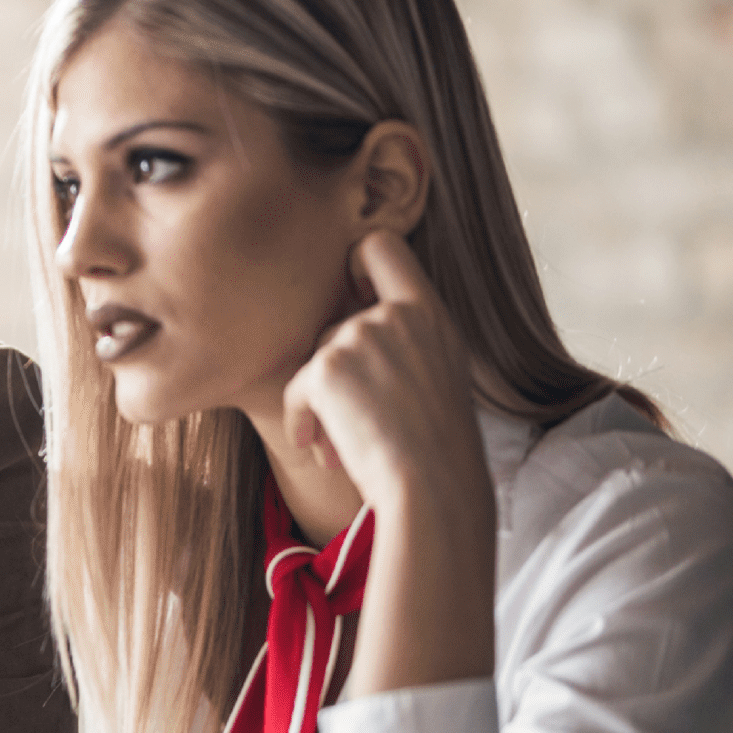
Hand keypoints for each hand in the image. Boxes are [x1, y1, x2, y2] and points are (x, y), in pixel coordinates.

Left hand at [280, 230, 489, 521]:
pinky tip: (318, 448)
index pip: (382, 246)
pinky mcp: (328, 367)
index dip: (355, 261)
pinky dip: (300, 420)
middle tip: (352, 422)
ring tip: (340, 446)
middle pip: (334, 326)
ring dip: (320, 407)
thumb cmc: (435, 446)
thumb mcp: (437, 375)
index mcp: (429, 314)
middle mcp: (395, 316)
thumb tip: (340, 341)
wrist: (433, 486)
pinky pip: (296, 390)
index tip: (350, 294)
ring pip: (316, 363)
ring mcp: (360, 336)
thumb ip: (401, 342)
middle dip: (333, 377)